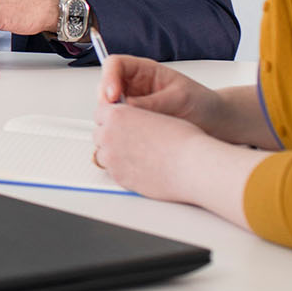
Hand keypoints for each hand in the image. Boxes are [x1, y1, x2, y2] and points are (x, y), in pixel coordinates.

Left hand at [91, 99, 211, 200]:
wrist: (192, 166)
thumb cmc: (184, 141)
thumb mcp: (156, 116)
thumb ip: (136, 117)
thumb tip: (131, 122)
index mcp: (118, 115)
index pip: (101, 113)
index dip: (112, 119)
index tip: (121, 124)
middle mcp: (109, 135)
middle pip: (99, 134)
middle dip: (111, 137)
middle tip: (130, 142)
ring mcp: (111, 158)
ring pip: (103, 155)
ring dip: (115, 154)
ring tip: (137, 156)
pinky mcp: (118, 177)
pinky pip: (113, 172)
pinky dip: (122, 170)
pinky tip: (140, 168)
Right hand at [96, 55, 214, 128]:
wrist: (215, 124)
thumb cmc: (202, 104)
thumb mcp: (179, 98)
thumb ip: (152, 102)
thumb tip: (128, 107)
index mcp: (144, 71)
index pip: (115, 65)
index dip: (108, 78)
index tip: (113, 96)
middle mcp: (133, 86)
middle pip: (105, 87)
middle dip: (107, 102)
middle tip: (116, 117)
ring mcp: (131, 106)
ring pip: (108, 109)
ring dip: (112, 119)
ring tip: (129, 130)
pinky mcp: (133, 125)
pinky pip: (116, 127)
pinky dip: (118, 134)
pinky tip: (131, 139)